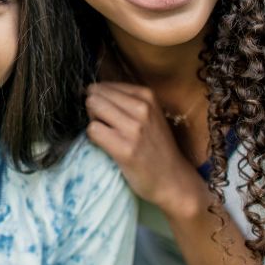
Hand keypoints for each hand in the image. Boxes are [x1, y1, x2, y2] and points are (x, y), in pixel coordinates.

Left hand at [85, 81, 203, 215]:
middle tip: (103, 125)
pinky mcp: (125, 149)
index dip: (99, 99)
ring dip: (93, 121)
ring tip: (105, 135)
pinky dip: (92, 137)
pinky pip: (93, 130)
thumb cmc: (157, 146)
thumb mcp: (150, 114)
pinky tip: (105, 145)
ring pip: (93, 108)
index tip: (106, 114)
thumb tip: (92, 91)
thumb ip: (126, 101)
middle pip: (96, 95)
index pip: (105, 86)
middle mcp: (142, 108)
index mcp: (147, 95)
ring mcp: (134, 128)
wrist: (172, 179)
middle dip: (92, 108)